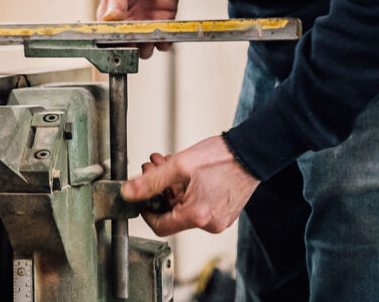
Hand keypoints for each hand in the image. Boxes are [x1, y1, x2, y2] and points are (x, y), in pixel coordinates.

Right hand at [97, 0, 181, 57]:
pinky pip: (165, 41)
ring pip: (145, 50)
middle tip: (134, 40)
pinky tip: (164, 34)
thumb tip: (110, 20)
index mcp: (110, 16)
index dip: (110, 47)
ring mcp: (145, 23)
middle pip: (126, 49)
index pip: (106, 40)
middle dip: (130, 50)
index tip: (116, 46)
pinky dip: (165, 42)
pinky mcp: (164, 21)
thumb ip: (116, 3)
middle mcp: (127, 23)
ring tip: (148, 35)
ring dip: (147, 47)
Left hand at [120, 136, 258, 235]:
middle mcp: (209, 224)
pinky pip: (198, 205)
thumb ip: (150, 181)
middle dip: (158, 189)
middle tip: (153, 167)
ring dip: (171, 185)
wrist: (251, 152)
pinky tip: (182, 171)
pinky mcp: (224, 212)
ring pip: (183, 206)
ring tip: (166, 162)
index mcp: (197, 216)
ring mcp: (219, 219)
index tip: (140, 194)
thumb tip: (127, 192)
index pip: (160, 226)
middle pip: (172, 213)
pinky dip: (186, 189)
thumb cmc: (220, 157)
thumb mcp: (179, 165)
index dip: (145, 209)